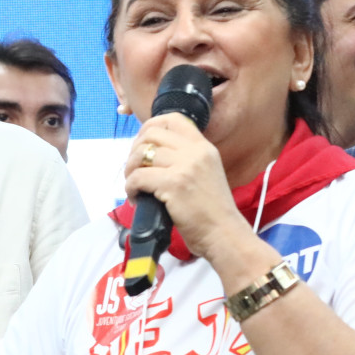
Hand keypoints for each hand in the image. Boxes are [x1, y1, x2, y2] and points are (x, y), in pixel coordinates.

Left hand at [121, 113, 248, 264]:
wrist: (225, 235)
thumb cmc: (211, 212)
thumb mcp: (206, 173)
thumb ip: (186, 160)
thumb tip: (152, 154)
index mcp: (204, 147)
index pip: (173, 119)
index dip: (150, 126)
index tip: (141, 143)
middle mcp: (195, 152)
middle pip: (152, 134)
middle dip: (135, 151)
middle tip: (135, 170)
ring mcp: (185, 167)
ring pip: (141, 154)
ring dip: (130, 170)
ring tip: (135, 186)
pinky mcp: (174, 184)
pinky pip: (138, 177)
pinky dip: (130, 188)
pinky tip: (137, 198)